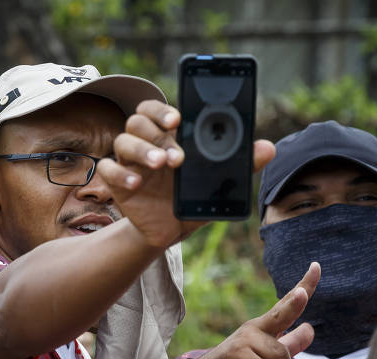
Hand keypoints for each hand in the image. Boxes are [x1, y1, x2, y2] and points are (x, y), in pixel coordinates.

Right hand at [97, 100, 276, 248]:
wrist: (170, 230)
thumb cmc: (192, 199)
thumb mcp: (217, 184)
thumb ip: (240, 165)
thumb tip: (268, 148)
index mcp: (169, 136)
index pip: (157, 110)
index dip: (162, 109)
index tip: (178, 118)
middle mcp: (146, 144)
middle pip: (137, 121)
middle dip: (157, 134)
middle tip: (177, 155)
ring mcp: (130, 163)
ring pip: (122, 141)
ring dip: (142, 150)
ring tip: (161, 165)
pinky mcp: (117, 184)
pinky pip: (108, 171)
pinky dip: (120, 174)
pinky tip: (136, 184)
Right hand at [186, 262, 320, 358]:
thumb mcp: (270, 358)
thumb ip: (290, 344)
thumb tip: (310, 328)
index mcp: (265, 326)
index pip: (287, 304)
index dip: (304, 285)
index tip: (316, 266)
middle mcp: (256, 328)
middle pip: (282, 313)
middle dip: (294, 302)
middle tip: (303, 293)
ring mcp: (245, 340)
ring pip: (279, 354)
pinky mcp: (236, 354)